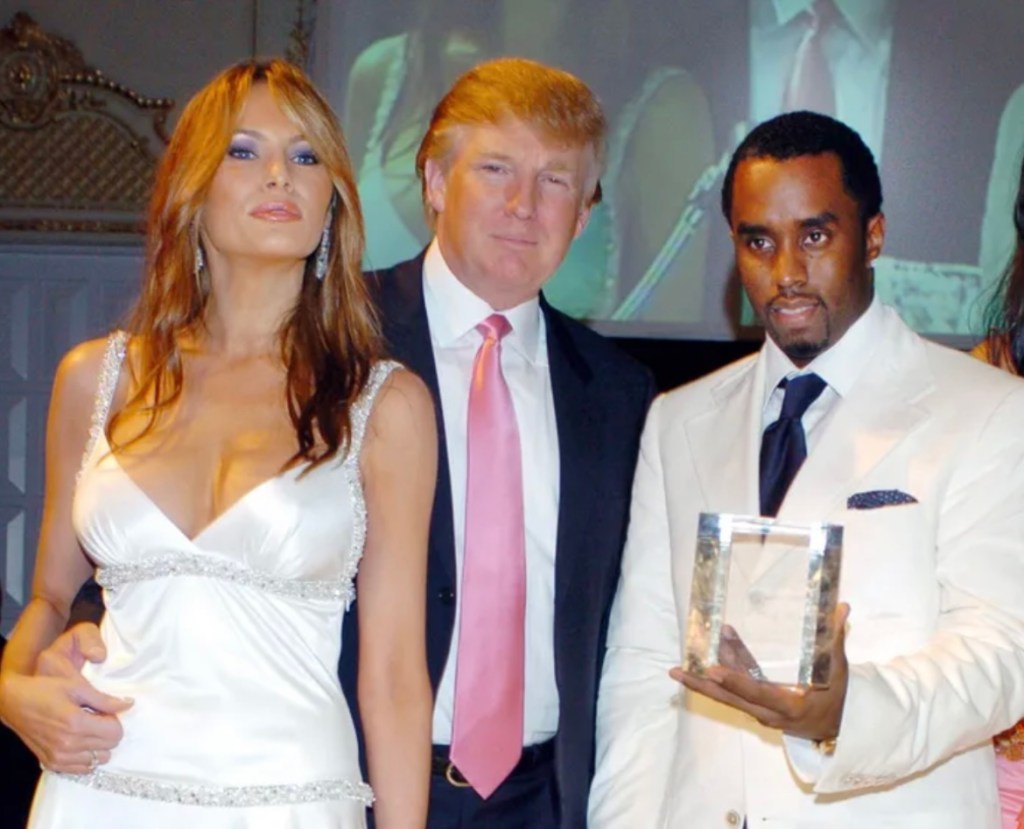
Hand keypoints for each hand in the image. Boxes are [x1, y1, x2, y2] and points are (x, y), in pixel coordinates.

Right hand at [0, 624, 131, 773]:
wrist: (13, 702)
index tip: (103, 712)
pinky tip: (78, 743)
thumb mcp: (77, 687)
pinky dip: (86, 758)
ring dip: (98, 746)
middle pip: (109, 747)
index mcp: (77, 723)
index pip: (115, 733)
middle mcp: (69, 744)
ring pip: (97, 760)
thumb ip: (105, 699)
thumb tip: (129, 704)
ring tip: (85, 730)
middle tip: (94, 719)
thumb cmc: (45, 690)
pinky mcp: (52, 763)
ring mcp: (59, 757)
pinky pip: (81, 769)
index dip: (114, 720)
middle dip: (107, 732)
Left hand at [670, 604, 850, 741]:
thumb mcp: (837, 672)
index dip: (735, 681)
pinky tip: (715, 650)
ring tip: (682, 662)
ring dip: (706, 677)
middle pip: (730, 697)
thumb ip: (835, 640)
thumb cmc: (836, 698)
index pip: (757, 693)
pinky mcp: (755, 705)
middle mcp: (768, 712)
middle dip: (701, 684)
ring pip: (728, 693)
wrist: (834, 728)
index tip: (713, 670)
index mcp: (788, 705)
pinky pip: (735, 688)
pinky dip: (725, 671)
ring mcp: (759, 710)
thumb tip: (841, 607)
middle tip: (676, 672)